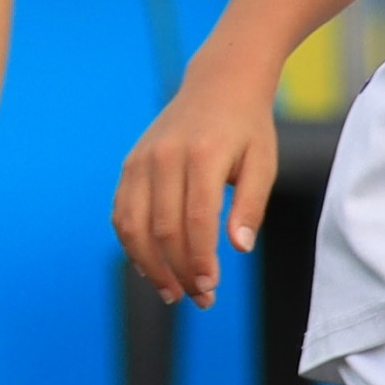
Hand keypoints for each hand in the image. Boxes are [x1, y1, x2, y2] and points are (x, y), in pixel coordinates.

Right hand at [114, 75, 279, 305]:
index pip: (196, 220)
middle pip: (162, 228)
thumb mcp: (263, 164)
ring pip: (133, 225)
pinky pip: (122, 213)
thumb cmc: (248, 129)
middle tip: (200, 299)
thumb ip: (251, 206)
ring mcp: (142, 160)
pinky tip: (150, 267)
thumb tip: (239, 248)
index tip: (210, 288)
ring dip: (149, 266)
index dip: (200, 260)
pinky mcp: (130, 165)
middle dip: (179, 271)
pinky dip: (132, 245)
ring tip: (171, 293)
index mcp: (202, 155)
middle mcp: (165, 156)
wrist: (219, 84)